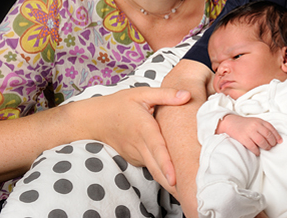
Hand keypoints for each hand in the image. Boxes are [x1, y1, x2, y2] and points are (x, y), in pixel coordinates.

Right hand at [71, 86, 190, 186]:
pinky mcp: (134, 159)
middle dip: (172, 182)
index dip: (165, 164)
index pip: (156, 149)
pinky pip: (151, 165)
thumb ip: (166, 95)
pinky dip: (162, 170)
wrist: (94, 119)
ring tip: (189, 186)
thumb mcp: (142, 93)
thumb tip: (188, 95)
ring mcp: (135, 155)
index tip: (174, 179)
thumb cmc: (119, 104)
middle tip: (191, 192)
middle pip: (157, 167)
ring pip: (154, 169)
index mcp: (143, 128)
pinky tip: (176, 172)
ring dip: (169, 178)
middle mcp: (139, 145)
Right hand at [216, 114, 281, 155]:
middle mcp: (255, 125)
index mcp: (259, 121)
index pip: (271, 128)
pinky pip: (252, 147)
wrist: (231, 122)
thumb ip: (264, 127)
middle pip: (268, 135)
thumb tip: (275, 137)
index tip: (279, 142)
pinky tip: (258, 152)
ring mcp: (249, 132)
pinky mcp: (243, 138)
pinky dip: (257, 151)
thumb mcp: (256, 121)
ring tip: (266, 148)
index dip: (277, 136)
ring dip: (266, 147)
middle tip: (271, 146)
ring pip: (261, 141)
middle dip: (272, 142)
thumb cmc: (245, 124)